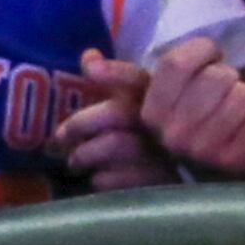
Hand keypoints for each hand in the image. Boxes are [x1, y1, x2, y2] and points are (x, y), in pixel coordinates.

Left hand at [52, 53, 164, 188]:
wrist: (184, 188)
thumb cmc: (148, 143)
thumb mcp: (135, 109)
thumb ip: (114, 82)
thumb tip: (89, 56)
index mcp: (159, 101)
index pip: (136, 78)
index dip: (113, 71)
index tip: (89, 65)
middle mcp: (164, 123)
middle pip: (117, 112)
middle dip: (80, 124)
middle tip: (60, 137)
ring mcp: (164, 155)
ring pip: (114, 144)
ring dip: (83, 154)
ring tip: (74, 161)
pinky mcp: (160, 185)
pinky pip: (116, 178)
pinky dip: (99, 179)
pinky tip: (98, 179)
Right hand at [138, 34, 244, 177]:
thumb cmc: (210, 117)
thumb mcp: (173, 92)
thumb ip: (133, 74)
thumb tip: (86, 60)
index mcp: (150, 113)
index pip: (175, 63)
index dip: (202, 51)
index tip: (211, 56)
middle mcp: (168, 134)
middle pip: (212, 75)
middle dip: (227, 75)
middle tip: (226, 92)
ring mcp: (198, 148)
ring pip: (235, 89)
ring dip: (244, 92)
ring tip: (239, 110)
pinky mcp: (228, 158)